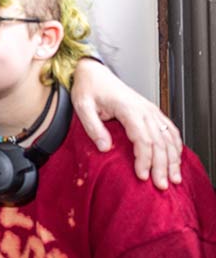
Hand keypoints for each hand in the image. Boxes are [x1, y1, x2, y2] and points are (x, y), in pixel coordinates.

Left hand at [71, 58, 182, 188]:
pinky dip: (176, 147)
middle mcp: (144, 110)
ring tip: (173, 179)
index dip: (145, 159)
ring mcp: (151, 110)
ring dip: (173, 159)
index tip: (142, 175)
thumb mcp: (82, 106)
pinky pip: (170, 130)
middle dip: (162, 166)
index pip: (143, 138)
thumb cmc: (88, 88)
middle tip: (160, 185)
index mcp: (128, 108)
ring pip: (169, 138)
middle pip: (159, 142)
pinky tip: (176, 160)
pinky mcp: (152, 112)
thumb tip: (105, 148)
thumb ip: (93, 127)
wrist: (94, 72)